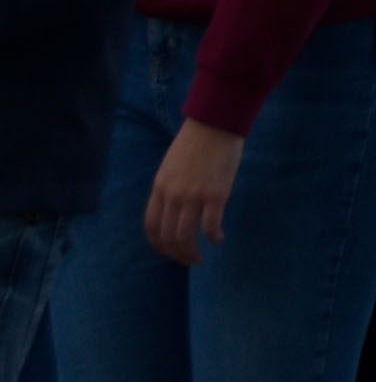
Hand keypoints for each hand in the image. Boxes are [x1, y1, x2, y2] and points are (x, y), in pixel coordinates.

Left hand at [143, 119, 240, 264]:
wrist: (216, 122)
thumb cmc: (197, 141)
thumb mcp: (172, 166)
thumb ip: (170, 188)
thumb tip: (174, 209)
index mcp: (159, 188)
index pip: (151, 227)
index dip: (159, 246)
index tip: (170, 251)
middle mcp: (172, 196)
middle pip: (167, 237)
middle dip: (177, 254)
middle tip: (189, 259)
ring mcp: (193, 196)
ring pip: (185, 237)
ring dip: (191, 253)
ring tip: (200, 257)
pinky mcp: (215, 194)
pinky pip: (209, 226)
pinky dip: (213, 237)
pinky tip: (219, 238)